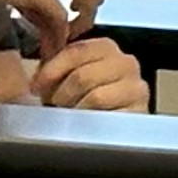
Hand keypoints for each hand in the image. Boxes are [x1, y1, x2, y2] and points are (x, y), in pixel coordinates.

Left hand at [28, 35, 149, 112]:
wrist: (102, 130)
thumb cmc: (79, 98)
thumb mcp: (64, 74)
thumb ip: (55, 61)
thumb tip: (39, 61)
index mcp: (106, 47)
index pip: (75, 51)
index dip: (51, 70)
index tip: (37, 85)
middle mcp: (126, 63)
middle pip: (82, 76)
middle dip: (61, 93)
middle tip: (53, 104)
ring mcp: (136, 88)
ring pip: (96, 97)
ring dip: (75, 109)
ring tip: (69, 113)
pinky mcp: (140, 113)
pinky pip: (109, 118)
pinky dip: (91, 122)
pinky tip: (84, 124)